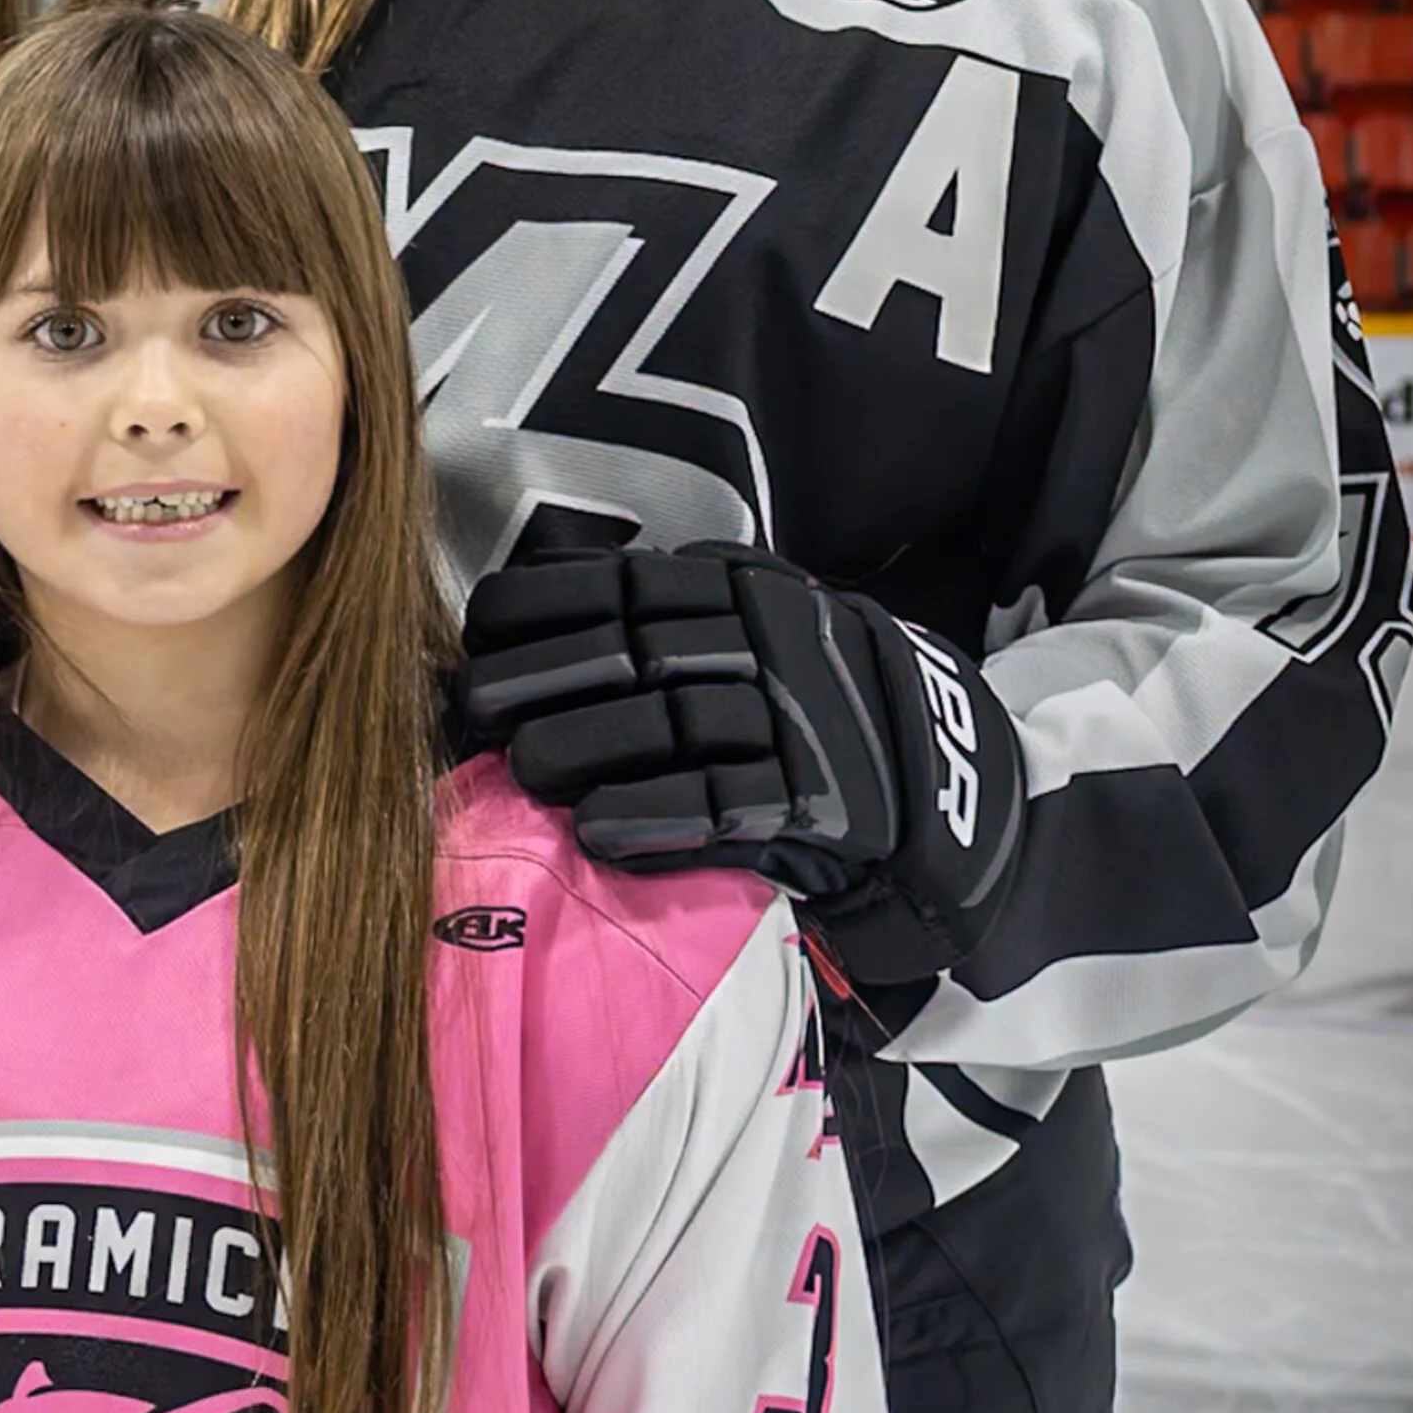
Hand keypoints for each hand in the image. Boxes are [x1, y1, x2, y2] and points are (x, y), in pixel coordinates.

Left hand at [460, 546, 1022, 987]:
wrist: (936, 782)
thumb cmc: (801, 702)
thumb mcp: (745, 622)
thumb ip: (661, 604)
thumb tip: (529, 590)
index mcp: (740, 591)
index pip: (625, 583)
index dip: (544, 603)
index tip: (476, 631)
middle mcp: (772, 642)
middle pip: (639, 653)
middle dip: (546, 677)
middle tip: (476, 708)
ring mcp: (801, 720)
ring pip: (676, 725)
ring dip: (587, 746)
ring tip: (521, 770)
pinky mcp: (822, 803)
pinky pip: (728, 805)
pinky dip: (657, 816)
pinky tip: (594, 829)